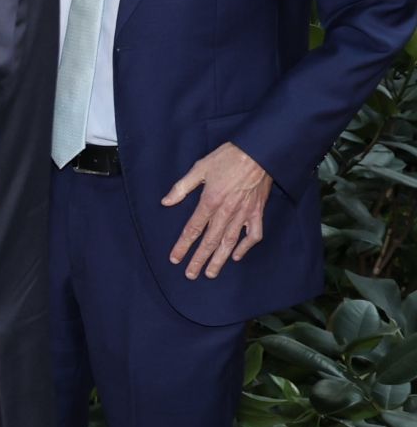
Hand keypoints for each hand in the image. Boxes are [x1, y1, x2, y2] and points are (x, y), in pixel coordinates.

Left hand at [161, 141, 272, 278]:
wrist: (260, 152)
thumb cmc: (228, 157)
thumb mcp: (200, 168)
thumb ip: (182, 187)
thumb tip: (166, 202)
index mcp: (210, 201)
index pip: (193, 229)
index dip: (183, 245)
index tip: (175, 259)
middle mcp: (227, 212)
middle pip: (210, 241)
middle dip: (199, 259)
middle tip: (190, 275)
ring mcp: (244, 214)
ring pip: (229, 242)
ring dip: (219, 260)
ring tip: (211, 273)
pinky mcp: (258, 212)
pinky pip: (253, 234)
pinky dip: (245, 247)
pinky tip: (236, 256)